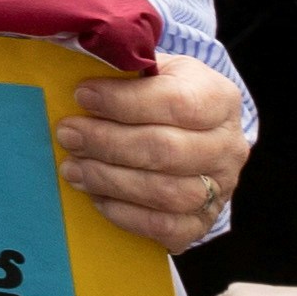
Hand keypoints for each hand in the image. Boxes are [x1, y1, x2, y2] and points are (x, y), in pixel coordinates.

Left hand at [58, 59, 249, 253]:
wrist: (196, 133)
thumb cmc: (166, 95)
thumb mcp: (157, 70)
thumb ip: (128, 69)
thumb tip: (78, 68)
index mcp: (220, 99)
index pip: (176, 102)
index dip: (124, 101)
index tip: (82, 95)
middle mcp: (228, 147)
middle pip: (166, 150)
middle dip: (108, 143)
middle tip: (68, 134)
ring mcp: (220, 188)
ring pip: (165, 192)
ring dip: (110, 180)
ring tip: (72, 168)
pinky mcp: (203, 221)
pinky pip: (165, 227)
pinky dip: (126, 214)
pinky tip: (96, 196)